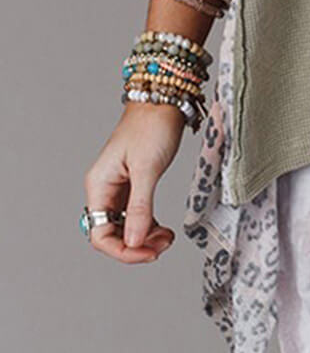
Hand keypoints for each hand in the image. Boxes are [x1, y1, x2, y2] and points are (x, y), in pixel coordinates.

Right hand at [83, 102, 185, 262]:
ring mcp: (119, 186)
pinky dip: (149, 225)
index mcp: (99, 185)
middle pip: (111, 234)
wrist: (164, 99)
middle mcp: (104, 188)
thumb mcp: (148, 168)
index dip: (123, 250)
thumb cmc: (152, 125)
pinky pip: (136, 214)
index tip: (149, 253)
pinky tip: (164, 229)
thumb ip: (140, 207)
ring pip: (125, 226)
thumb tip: (135, 242)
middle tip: (163, 247)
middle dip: (136, 246)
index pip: (100, 234)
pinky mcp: (134, 182)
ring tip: (167, 238)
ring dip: (144, 238)